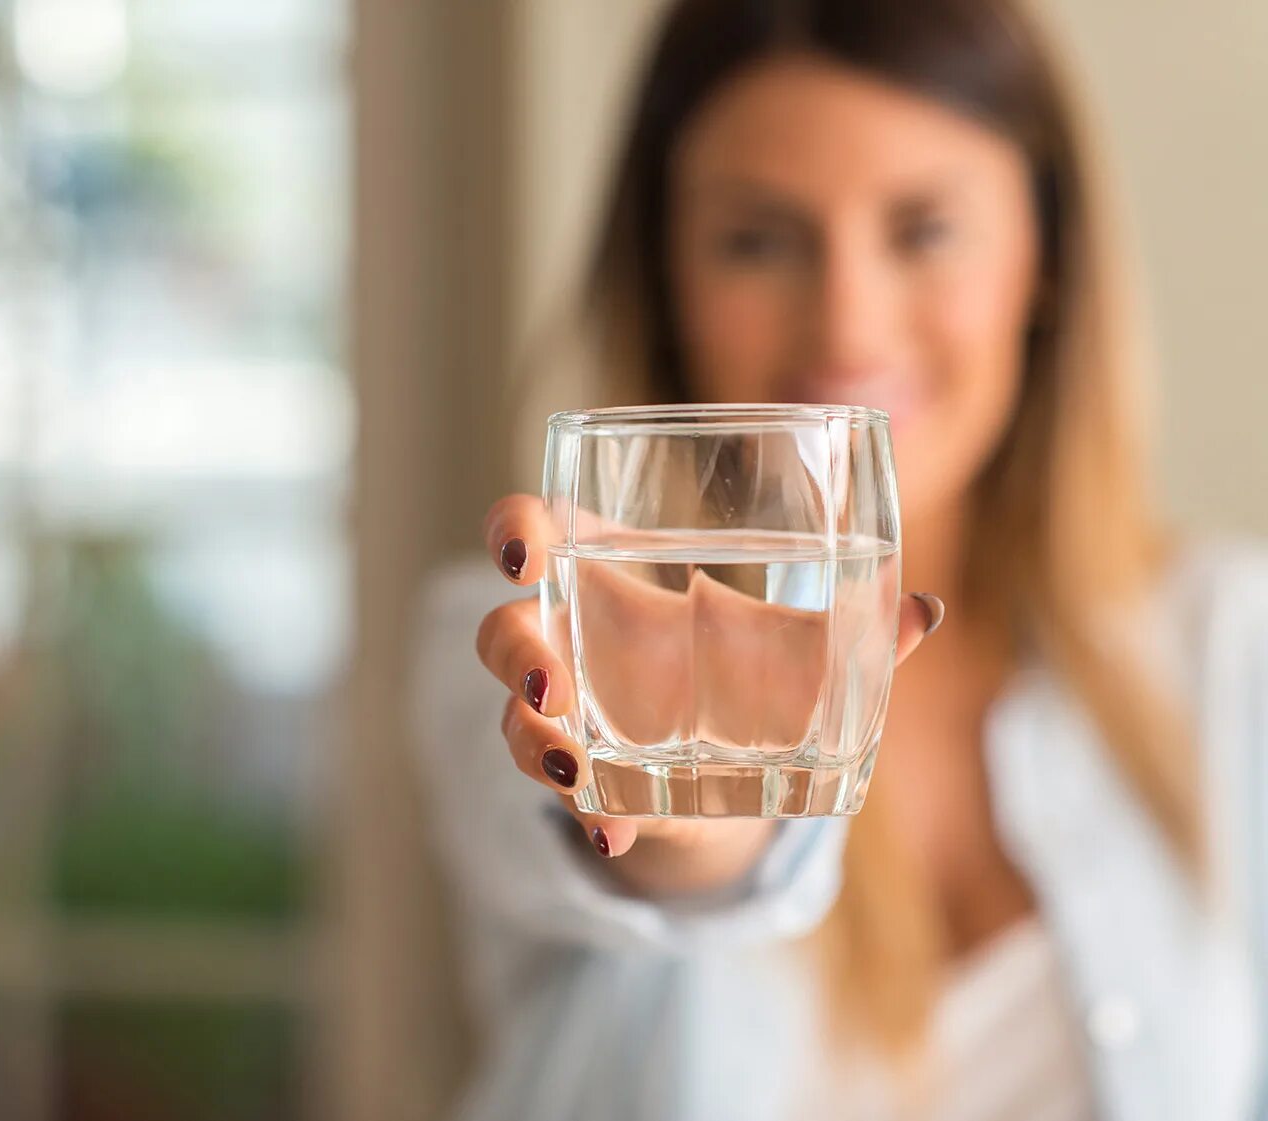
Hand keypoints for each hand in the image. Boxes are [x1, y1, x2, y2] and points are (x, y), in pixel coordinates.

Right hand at [476, 494, 942, 894]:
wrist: (731, 767)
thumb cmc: (748, 670)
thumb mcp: (796, 647)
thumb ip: (852, 630)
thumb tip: (924, 609)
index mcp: (604, 567)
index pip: (533, 528)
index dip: (512, 530)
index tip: (523, 550)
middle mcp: (568, 636)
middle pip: (503, 629)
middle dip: (516, 653)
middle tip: (553, 682)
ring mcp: (565, 712)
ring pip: (515, 715)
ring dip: (533, 739)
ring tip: (575, 767)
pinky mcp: (580, 776)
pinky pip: (562, 791)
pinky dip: (590, 812)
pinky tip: (619, 832)